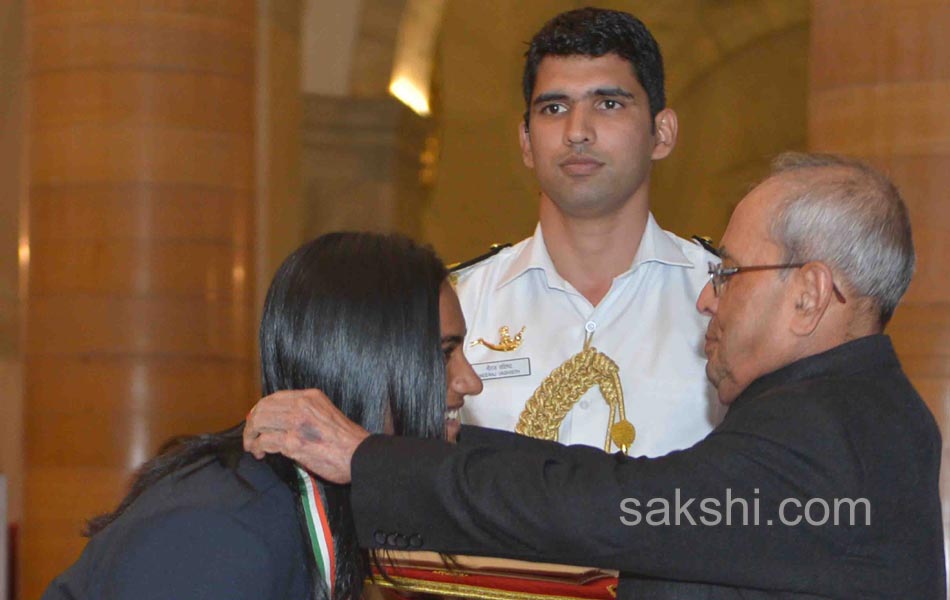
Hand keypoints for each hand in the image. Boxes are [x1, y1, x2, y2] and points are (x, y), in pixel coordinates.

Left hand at [243, 389, 369, 483]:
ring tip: (253, 447)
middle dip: (252, 423)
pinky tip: (260, 454)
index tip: (257, 421)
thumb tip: (284, 426)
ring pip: (259, 422)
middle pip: (263, 408)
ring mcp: (296, 423)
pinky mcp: (293, 443)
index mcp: (310, 396)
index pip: (275, 397)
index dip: (261, 409)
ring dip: (251, 436)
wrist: (359, 455)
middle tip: (251, 436)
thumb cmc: (347, 440)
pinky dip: (257, 447)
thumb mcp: (327, 413)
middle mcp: (302, 405)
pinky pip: (264, 441)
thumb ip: (306, 414)